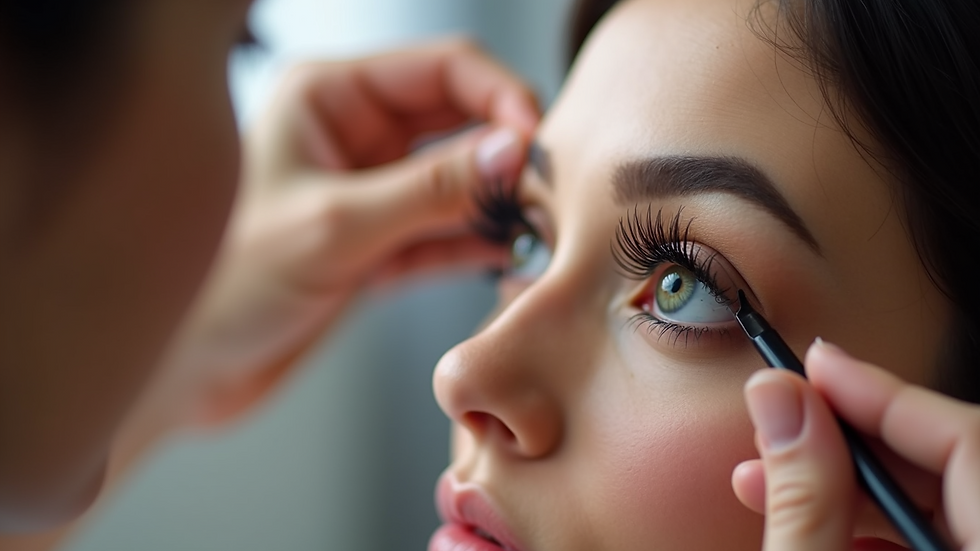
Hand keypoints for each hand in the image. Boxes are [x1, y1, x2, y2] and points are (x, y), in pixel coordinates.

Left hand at [145, 38, 538, 429]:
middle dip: (505, 150)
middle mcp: (353, 134)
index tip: (535, 138)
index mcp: (327, 96)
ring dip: (496, 201)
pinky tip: (505, 253)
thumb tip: (511, 153)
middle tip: (545, 187)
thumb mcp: (334, 226)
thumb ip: (429, 189)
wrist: (189, 370)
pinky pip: (444, 232)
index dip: (499, 96)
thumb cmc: (226, 283)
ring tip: (536, 225)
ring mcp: (370, 192)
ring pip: (457, 180)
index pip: (440, 68)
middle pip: (458, 120)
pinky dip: (475, 243)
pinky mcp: (378, 246)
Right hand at [732, 340, 978, 549]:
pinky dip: (871, 524)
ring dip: (850, 483)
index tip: (817, 367)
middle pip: (954, 461)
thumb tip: (779, 399)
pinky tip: (808, 527)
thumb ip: (803, 497)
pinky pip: (938, 536)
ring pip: (944, 500)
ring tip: (769, 484)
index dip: (883, 393)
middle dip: (853, 439)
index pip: (968, 438)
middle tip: (782, 423)